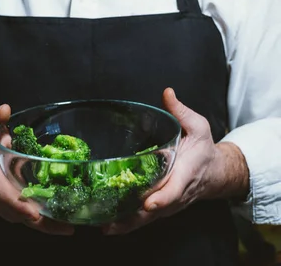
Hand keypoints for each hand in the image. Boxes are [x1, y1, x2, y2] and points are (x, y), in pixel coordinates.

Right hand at [0, 104, 73, 234]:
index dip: (14, 205)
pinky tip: (69, 220)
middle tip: (63, 225)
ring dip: (48, 225)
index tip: (31, 212)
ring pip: (28, 220)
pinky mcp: (20, 205)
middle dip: (39, 222)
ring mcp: (9, 203)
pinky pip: (34, 216)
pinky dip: (50, 221)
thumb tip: (4, 110)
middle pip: (18, 214)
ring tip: (70, 225)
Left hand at [102, 87, 248, 235]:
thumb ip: (181, 111)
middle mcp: (177, 194)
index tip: (148, 203)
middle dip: (134, 217)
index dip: (162, 198)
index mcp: (186, 173)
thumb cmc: (204, 148)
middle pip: (155, 210)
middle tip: (110, 221)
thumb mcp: (198, 126)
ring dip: (126, 223)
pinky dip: (127, 223)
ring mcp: (169, 205)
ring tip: (103, 225)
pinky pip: (144, 219)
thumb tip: (167, 93)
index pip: (174, 190)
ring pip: (148, 219)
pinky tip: (107, 224)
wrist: (216, 173)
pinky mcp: (162, 209)